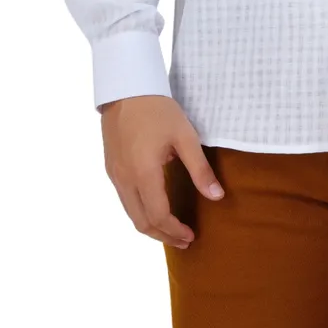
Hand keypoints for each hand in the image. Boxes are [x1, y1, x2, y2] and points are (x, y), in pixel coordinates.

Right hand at [99, 94, 224, 248]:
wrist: (126, 88)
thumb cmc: (158, 109)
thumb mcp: (185, 136)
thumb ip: (200, 169)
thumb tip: (217, 197)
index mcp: (143, 174)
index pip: (158, 216)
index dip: (175, 231)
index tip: (191, 236)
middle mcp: (124, 180)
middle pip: (141, 222)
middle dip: (163, 235)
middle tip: (184, 239)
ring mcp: (114, 174)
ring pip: (130, 213)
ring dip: (150, 225)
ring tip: (171, 228)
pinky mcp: (110, 167)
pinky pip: (124, 200)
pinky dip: (140, 211)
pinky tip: (155, 206)